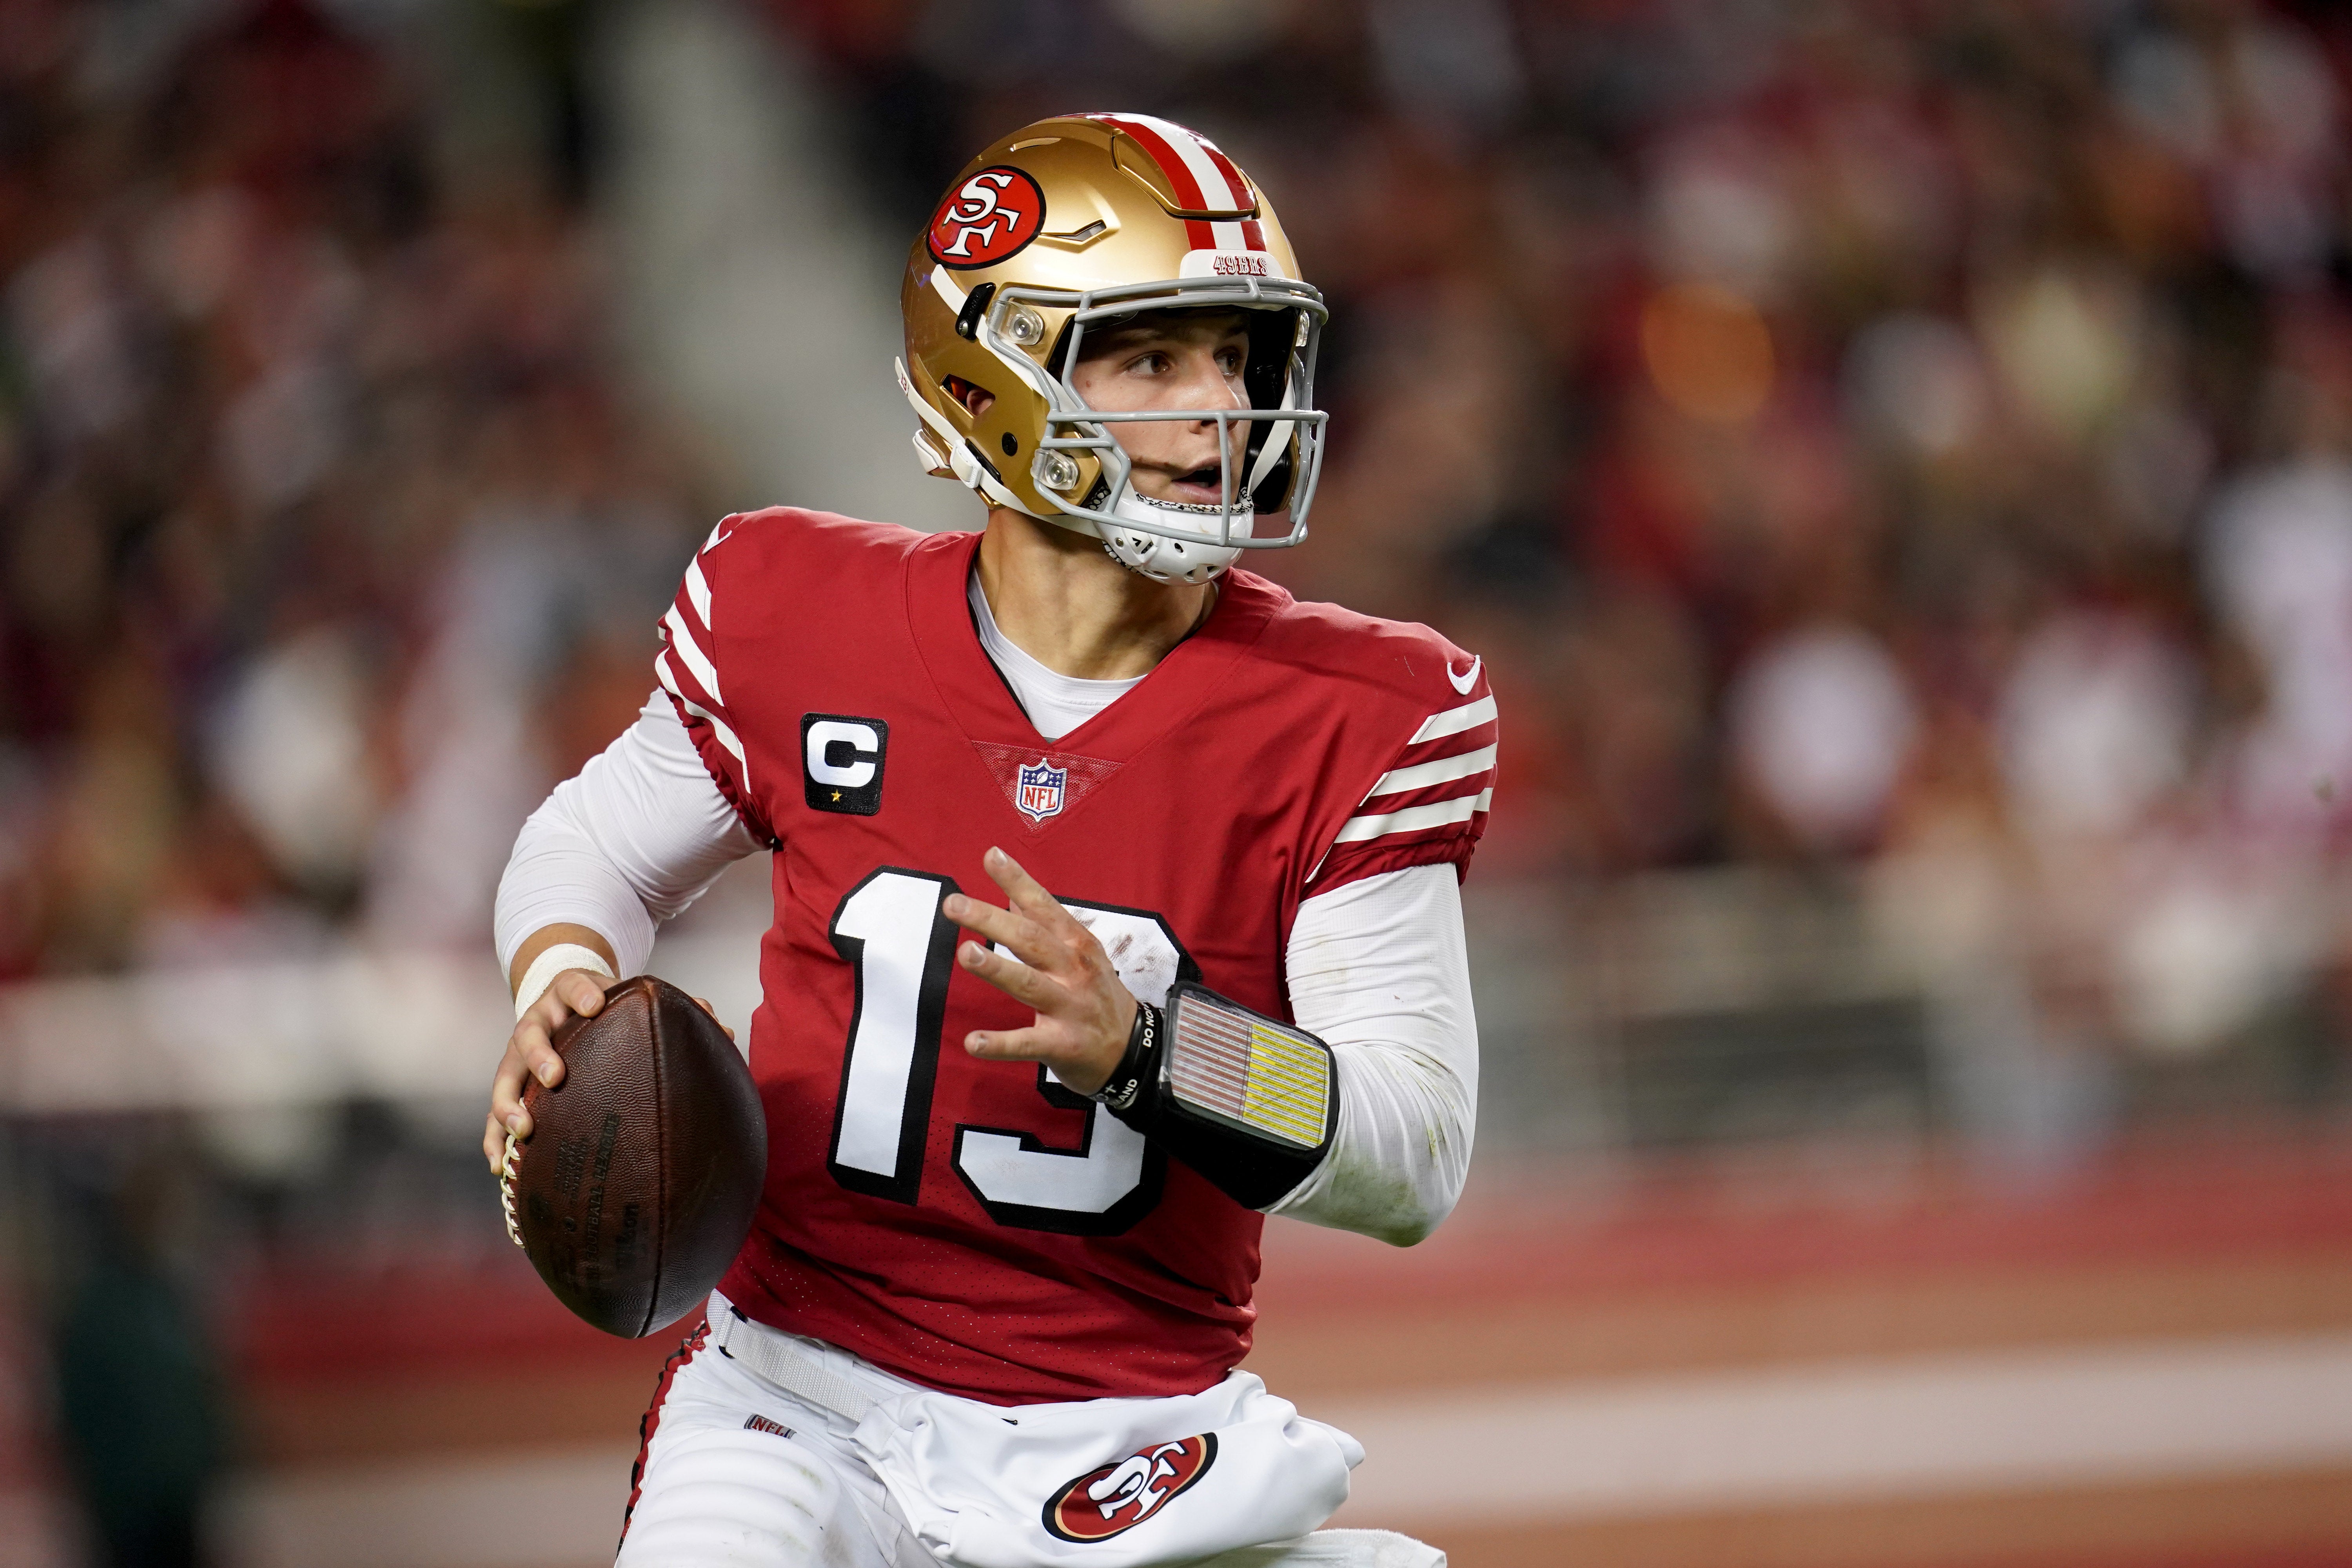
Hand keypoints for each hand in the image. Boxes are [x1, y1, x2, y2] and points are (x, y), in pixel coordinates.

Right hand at [480, 973, 730, 1171]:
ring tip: (523, 1129)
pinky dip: (496, 1140)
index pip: (574, 985)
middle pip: (529, 1034)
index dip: (582, 993)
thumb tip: (723, 1028)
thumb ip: (673, 1009)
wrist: (564, 999)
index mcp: (572, 994)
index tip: (595, 1003)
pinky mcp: (511, 1083)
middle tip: (555, 1075)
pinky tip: (501, 1168)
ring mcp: (518, 1054)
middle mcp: (539, 1022)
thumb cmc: (607, 1006)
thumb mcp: (630, 997)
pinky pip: (496, 1113)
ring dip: (509, 1104)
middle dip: (540, 1055)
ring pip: (505, 1077)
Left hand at [943, 847, 1136, 1096]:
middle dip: (992, 920)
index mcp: (1076, 944)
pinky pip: (1027, 1043)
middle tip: (954, 904)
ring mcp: (1069, 1007)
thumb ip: (1046, 925)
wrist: (1132, 1049)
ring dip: (997, 968)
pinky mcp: (1062, 1044)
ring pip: (1029, 984)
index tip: (992, 856)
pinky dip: (1000, 1044)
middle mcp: (1074, 970)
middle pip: (1030, 940)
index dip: (1018, 881)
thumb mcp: (1081, 952)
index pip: (1043, 906)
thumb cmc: (1097, 994)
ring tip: (966, 954)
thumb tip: (1012, 897)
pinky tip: (972, 1042)